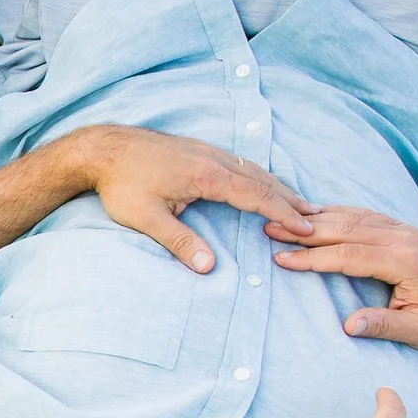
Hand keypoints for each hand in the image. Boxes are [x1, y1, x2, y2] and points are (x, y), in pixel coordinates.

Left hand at [72, 126, 319, 273]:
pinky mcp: (199, 149)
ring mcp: (207, 151)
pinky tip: (262, 184)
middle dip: (289, 200)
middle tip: (314, 219)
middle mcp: (213, 159)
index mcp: (206, 176)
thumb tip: (207, 268)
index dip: (282, 213)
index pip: (255, 196)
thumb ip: (179, 242)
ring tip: (298, 203)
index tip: (304, 228)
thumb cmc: (121, 185)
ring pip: (252, 168)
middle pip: (261, 180)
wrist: (103, 149)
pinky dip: (259, 176)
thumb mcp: (146, 218)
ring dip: (277, 186)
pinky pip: (239, 163)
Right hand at [266, 205, 417, 349]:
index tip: (281, 259)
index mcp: (404, 262)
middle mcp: (403, 239)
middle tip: (269, 227)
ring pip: (353, 218)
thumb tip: (348, 326)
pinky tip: (318, 213)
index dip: (312, 258)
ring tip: (283, 218)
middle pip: (345, 229)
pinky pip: (365, 216)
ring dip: (317, 218)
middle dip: (304, 230)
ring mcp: (404, 231)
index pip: (348, 255)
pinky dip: (338, 213)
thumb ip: (384, 326)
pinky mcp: (403, 230)